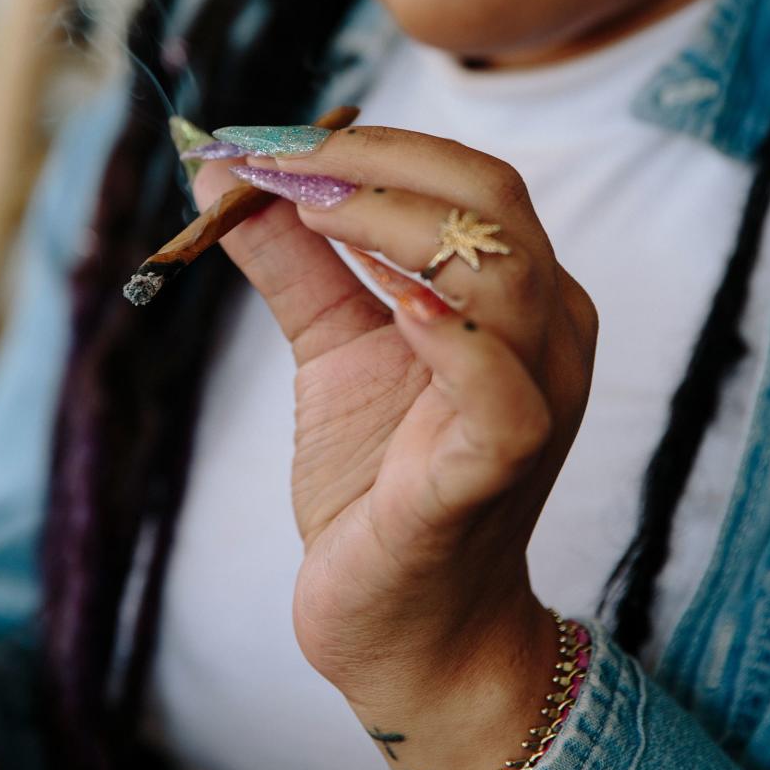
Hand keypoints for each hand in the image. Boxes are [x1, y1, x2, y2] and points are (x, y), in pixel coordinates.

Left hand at [195, 127, 596, 769]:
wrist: (406, 627)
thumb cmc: (379, 478)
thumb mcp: (331, 346)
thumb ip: (291, 259)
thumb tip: (222, 168)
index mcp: (517, 293)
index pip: (466, 179)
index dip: (368, 144)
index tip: (265, 142)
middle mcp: (547, 332)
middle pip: (491, 201)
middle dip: (376, 161)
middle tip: (277, 164)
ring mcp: (536, 400)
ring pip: (502, 273)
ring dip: (392, 223)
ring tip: (310, 212)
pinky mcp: (498, 471)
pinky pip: (501, 392)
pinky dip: (448, 336)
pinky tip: (390, 306)